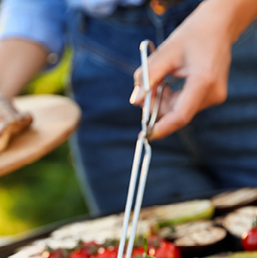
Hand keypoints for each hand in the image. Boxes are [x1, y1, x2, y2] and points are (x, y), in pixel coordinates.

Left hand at [129, 2, 234, 139]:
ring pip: (178, 111)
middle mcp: (213, 93)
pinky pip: (184, 107)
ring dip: (162, 101)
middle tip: (144, 91)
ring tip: (161, 81)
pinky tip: (170, 84)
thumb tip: (135, 100)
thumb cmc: (191, 37)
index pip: (181, 115)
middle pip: (175, 113)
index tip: (146, 135)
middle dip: (156, 106)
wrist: (218, 27)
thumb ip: (147, 77)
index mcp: (203, 81)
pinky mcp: (211, 98)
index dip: (162, 128)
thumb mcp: (165, 53)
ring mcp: (214, 97)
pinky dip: (171, 100)